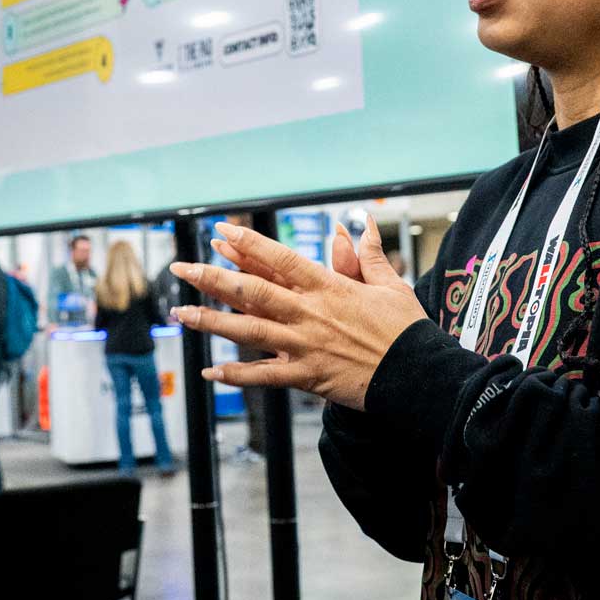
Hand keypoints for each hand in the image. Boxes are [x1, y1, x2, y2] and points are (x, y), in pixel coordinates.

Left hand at [170, 221, 422, 410]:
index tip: (221, 233)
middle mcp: (309, 313)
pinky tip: (210, 371)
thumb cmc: (406, 330)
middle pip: (252, 292)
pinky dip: (236, 375)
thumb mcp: (389, 285)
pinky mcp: (306, 376)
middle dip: (212, 279)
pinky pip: (264, 375)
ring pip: (249, 331)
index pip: (279, 259)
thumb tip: (361, 223)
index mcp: (328, 287)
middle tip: (181, 269)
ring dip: (212, 322)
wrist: (418, 375)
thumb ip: (368, 255)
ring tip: (181, 313)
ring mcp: (304, 346)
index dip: (248, 245)